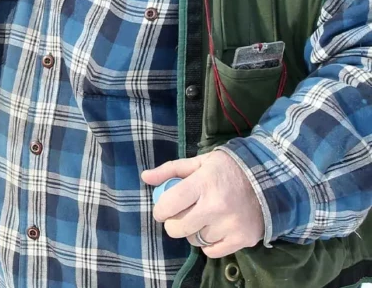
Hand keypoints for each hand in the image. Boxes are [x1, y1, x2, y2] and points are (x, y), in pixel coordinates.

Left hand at [142, 151, 265, 257]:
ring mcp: (230, 225)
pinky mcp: (243, 239)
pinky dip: (209, 244)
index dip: (160, 210)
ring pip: (195, 240)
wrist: (270, 179)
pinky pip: (212, 251)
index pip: (168, 205)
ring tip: (203, 218)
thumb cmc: (228, 169)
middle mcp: (216, 206)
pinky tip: (214, 229)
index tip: (163, 209)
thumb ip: (170, 170)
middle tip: (181, 216)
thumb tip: (145, 178)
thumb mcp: (199, 162)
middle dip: (173, 224)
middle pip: (177, 229)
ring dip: (194, 232)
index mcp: (203, 184)